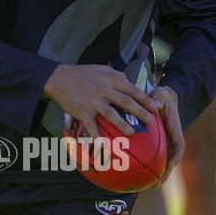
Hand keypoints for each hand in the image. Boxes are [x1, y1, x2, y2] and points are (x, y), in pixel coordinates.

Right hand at [42, 63, 160, 139]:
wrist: (60, 78)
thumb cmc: (84, 75)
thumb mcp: (103, 70)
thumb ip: (117, 77)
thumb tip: (131, 86)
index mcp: (110, 79)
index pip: (132, 89)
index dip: (144, 99)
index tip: (155, 107)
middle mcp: (103, 90)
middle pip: (125, 102)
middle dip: (139, 112)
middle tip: (150, 121)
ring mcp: (92, 101)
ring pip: (110, 114)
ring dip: (121, 124)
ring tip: (131, 133)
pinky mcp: (82, 111)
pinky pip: (91, 125)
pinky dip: (96, 135)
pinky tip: (102, 144)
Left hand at [150, 85, 183, 184]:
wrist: (162, 99)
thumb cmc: (161, 97)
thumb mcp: (160, 95)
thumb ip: (158, 99)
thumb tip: (155, 105)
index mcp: (175, 129)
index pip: (179, 146)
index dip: (175, 156)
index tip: (171, 165)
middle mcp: (171, 140)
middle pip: (171, 160)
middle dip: (165, 173)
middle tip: (157, 184)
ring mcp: (165, 144)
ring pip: (163, 163)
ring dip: (158, 175)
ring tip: (150, 187)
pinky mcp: (157, 145)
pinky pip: (153, 158)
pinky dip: (148, 167)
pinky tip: (138, 176)